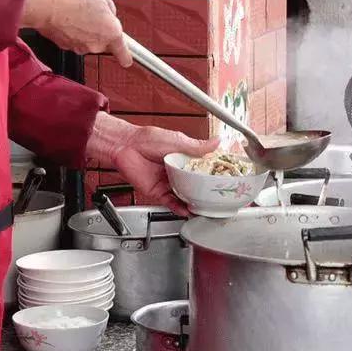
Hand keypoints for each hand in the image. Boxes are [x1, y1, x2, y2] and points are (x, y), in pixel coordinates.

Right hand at [21, 0, 132, 65]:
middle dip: (98, 29)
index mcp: (111, 32)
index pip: (123, 52)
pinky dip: (70, 30)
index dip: (125, 56)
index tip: (127, 61)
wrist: (46, 5)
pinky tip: (66, 17)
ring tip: (75, 11)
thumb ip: (108, 4)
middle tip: (90, 12)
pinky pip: (73, 38)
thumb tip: (107, 10)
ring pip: (87, 39)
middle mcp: (97, 43)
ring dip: (83, 28)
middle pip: (102, 40)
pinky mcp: (65, 46)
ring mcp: (80, 46)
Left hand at [86, 113, 216, 214]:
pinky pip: (171, 203)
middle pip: (196, 186)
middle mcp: (178, 172)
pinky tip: (188, 211)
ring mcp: (169, 183)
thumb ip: (197, 146)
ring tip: (206, 209)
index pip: (204, 170)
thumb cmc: (147, 139)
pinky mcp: (159, 192)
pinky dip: (180, 208)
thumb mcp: (177, 140)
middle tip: (218, 199)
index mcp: (185, 159)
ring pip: (185, 197)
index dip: (214, 176)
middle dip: (206, 194)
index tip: (226, 182)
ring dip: (195, 203)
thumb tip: (217, 142)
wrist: (125, 147)